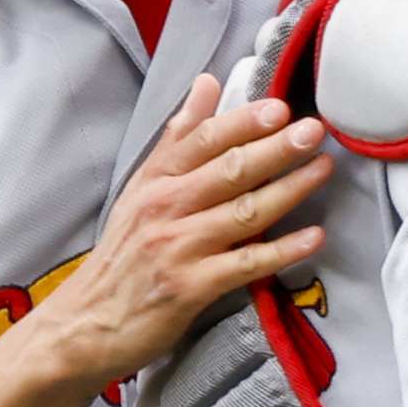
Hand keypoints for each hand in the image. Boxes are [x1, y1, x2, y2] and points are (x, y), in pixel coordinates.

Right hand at [15, 76, 329, 391]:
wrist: (85, 323)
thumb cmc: (122, 257)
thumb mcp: (140, 189)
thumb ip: (178, 138)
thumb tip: (206, 83)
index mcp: (155, 180)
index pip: (202, 140)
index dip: (242, 122)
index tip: (278, 108)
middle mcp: (164, 207)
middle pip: (228, 170)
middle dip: (274, 148)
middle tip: (312, 131)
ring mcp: (177, 247)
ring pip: (242, 212)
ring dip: (288, 190)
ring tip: (321, 170)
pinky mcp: (190, 287)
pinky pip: (245, 264)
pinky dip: (282, 250)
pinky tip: (312, 237)